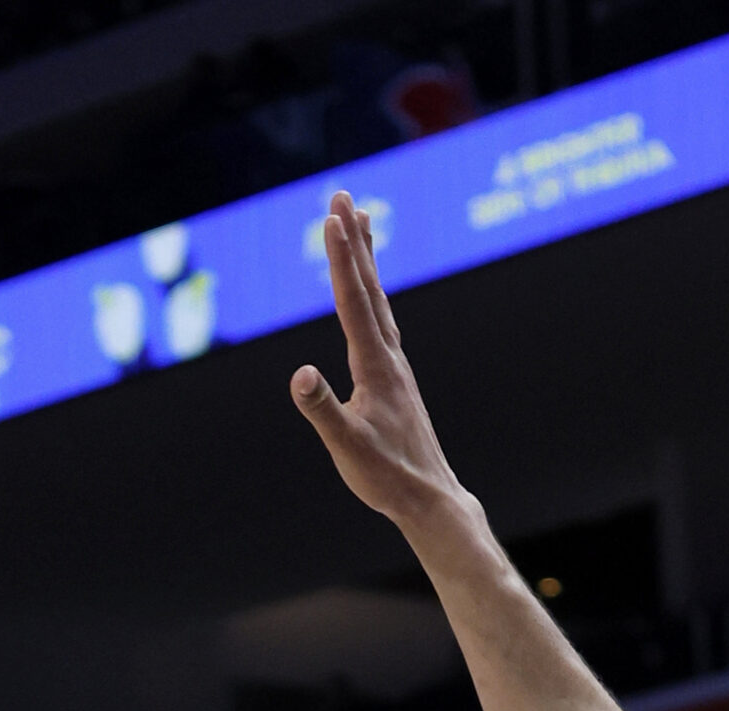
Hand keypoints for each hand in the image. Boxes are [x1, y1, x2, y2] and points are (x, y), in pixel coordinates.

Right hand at [290, 192, 468, 530]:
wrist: (430, 497)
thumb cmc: (386, 476)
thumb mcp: (346, 446)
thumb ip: (322, 409)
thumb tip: (298, 375)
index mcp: (376, 366)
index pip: (352, 301)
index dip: (340, 258)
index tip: (331, 217)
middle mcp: (390, 356)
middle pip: (369, 286)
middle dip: (353, 240)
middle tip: (343, 195)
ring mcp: (395, 365)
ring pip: (379, 299)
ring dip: (367, 258)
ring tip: (361, 221)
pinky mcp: (395, 378)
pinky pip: (381, 319)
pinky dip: (371, 292)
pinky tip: (368, 292)